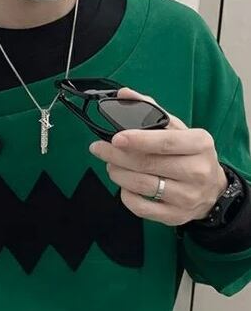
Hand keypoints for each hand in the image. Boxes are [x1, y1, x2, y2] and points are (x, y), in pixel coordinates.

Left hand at [88, 86, 228, 226]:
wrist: (211, 191)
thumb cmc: (190, 156)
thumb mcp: (180, 130)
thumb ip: (153, 111)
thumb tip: (124, 94)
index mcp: (200, 144)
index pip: (166, 142)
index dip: (138, 140)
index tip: (115, 137)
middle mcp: (196, 171)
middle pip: (148, 164)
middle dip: (116, 156)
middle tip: (99, 149)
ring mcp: (186, 197)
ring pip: (141, 185)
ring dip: (118, 173)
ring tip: (110, 165)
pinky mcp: (174, 216)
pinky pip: (140, 207)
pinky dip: (126, 195)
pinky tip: (124, 185)